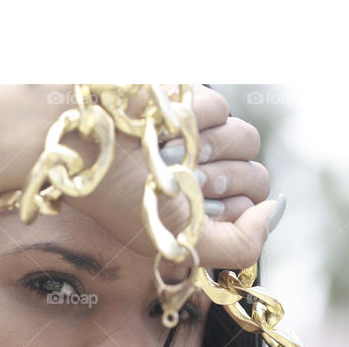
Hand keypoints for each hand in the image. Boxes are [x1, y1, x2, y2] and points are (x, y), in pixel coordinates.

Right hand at [60, 84, 277, 269]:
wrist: (74, 147)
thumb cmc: (116, 198)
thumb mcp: (180, 242)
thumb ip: (241, 246)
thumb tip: (274, 211)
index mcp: (202, 209)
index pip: (252, 204)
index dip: (228, 207)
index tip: (191, 207)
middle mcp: (204, 173)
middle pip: (255, 172)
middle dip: (217, 178)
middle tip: (174, 179)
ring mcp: (200, 136)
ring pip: (245, 136)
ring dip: (206, 146)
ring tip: (163, 152)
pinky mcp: (188, 99)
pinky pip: (219, 105)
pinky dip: (189, 116)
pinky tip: (157, 125)